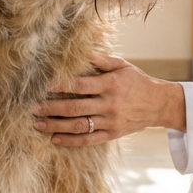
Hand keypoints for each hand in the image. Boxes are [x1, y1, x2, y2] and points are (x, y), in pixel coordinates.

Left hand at [33, 54, 186, 146]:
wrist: (159, 104)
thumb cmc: (138, 81)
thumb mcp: (122, 66)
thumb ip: (101, 60)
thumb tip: (80, 52)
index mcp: (110, 84)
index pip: (80, 85)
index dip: (60, 86)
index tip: (43, 86)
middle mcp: (109, 104)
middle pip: (75, 108)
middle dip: (51, 108)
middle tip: (33, 108)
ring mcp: (110, 121)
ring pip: (79, 126)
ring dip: (56, 126)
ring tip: (38, 124)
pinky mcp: (112, 134)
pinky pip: (88, 139)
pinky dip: (70, 140)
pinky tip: (55, 139)